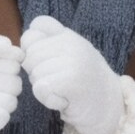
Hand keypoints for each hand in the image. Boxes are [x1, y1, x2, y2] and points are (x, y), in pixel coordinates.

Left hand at [21, 16, 123, 133]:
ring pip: (34, 73)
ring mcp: (73, 60)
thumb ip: (49, 46)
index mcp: (69, 35)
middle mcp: (72, 43)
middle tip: (57, 81)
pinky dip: (48, 100)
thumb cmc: (84, 83)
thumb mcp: (69, 57)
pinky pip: (41, 88)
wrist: (110, 108)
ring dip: (43, 88)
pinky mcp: (72, 80)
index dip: (31, 43)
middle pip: (30, 53)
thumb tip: (24, 48)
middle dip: (36, 71)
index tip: (43, 59)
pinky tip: (64, 100)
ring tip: (63, 91)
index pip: (37, 25)